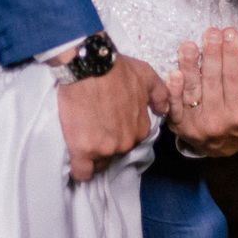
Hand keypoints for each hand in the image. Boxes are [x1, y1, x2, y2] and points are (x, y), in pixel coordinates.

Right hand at [57, 54, 166, 180]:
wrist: (89, 65)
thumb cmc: (117, 68)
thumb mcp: (146, 75)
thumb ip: (159, 95)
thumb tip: (161, 111)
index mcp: (140, 129)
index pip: (130, 142)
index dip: (118, 134)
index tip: (108, 125)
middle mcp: (126, 143)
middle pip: (114, 154)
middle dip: (106, 144)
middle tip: (93, 127)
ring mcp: (105, 148)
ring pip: (99, 162)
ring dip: (92, 154)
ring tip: (81, 137)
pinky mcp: (83, 150)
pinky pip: (82, 173)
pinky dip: (79, 170)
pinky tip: (76, 160)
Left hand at [168, 27, 237, 157]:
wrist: (219, 149)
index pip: (235, 80)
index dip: (232, 56)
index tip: (231, 34)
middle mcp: (217, 120)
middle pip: (213, 81)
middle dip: (212, 54)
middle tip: (211, 32)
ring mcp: (196, 124)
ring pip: (192, 91)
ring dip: (189, 67)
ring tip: (189, 45)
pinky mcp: (178, 125)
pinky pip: (174, 106)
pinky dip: (173, 89)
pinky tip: (174, 72)